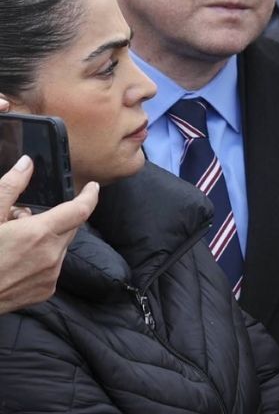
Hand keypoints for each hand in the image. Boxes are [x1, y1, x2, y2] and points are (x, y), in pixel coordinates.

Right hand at [0, 154, 97, 313]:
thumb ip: (10, 188)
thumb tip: (27, 164)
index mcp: (39, 234)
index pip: (80, 210)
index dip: (90, 195)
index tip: (92, 187)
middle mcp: (51, 255)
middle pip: (69, 227)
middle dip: (55, 218)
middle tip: (22, 220)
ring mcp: (50, 275)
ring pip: (60, 247)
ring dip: (47, 239)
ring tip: (14, 243)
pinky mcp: (45, 291)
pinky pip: (53, 267)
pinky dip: (42, 259)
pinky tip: (17, 262)